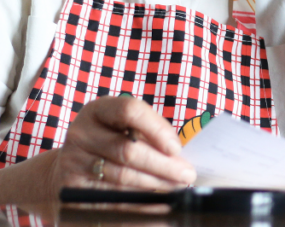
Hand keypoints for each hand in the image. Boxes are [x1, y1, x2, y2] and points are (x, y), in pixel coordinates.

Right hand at [48, 96, 195, 194]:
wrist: (67, 170)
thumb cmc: (109, 145)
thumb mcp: (124, 129)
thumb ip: (150, 136)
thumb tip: (180, 157)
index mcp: (98, 110)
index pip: (130, 110)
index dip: (157, 128)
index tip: (176, 148)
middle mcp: (81, 133)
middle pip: (128, 150)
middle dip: (163, 165)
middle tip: (187, 175)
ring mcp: (73, 162)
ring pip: (122, 176)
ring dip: (155, 184)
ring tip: (177, 187)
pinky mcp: (71, 190)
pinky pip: (112, 198)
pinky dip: (139, 204)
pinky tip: (158, 204)